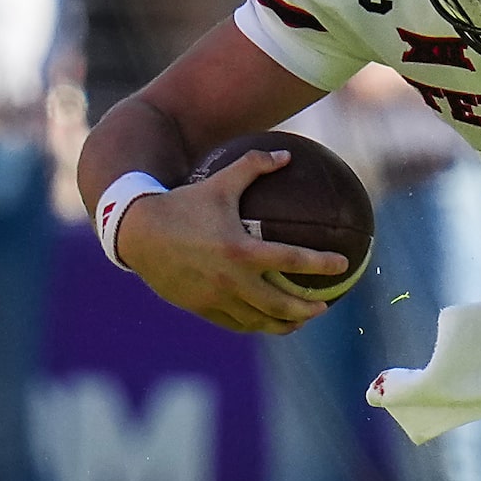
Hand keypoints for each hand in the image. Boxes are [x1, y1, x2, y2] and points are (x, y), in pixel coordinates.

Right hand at [115, 150, 347, 333]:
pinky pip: (236, 323)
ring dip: (284, 323)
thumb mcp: (219, 182)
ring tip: (300, 320)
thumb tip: (287, 155)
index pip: (292, 260)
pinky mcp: (202, 308)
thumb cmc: (182, 203)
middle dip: (306, 308)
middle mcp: (230, 280)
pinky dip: (256, 324)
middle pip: (280, 304)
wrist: (137, 232)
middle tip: (324, 305)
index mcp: (240, 250)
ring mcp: (215, 298)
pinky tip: (267, 321)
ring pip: (259, 320)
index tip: (343, 266)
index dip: (321, 264)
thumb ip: (254, 166)